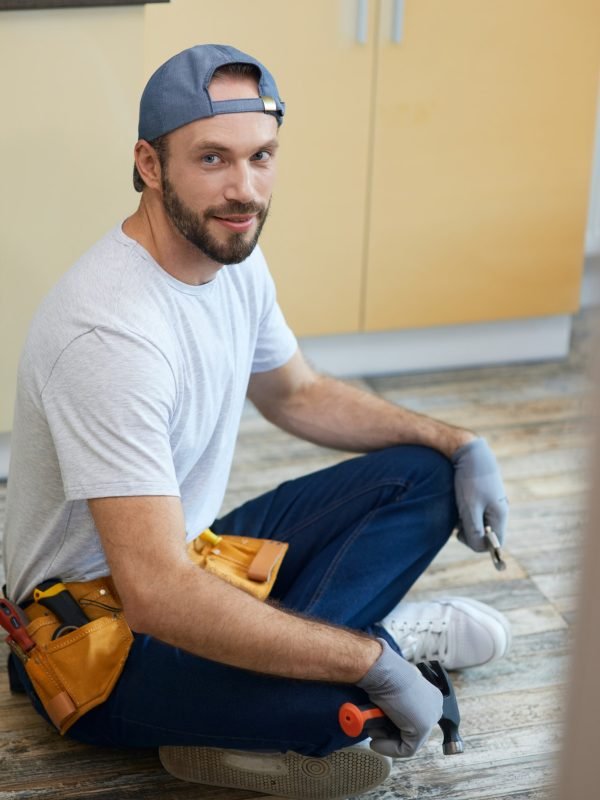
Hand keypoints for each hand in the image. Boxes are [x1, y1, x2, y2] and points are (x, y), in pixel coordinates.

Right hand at [356, 639, 442, 757]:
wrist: (383, 671)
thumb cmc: (382, 673)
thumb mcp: (392, 689)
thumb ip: (395, 705)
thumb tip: (385, 720)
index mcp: (430, 695)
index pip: (414, 718)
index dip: (395, 725)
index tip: (379, 725)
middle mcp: (434, 706)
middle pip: (413, 731)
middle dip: (391, 734)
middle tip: (376, 730)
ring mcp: (430, 718)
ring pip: (409, 742)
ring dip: (387, 741)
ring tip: (374, 733)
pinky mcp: (422, 729)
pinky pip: (405, 749)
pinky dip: (388, 748)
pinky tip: (376, 742)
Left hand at [451, 437, 508, 551]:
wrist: (469, 451)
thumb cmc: (469, 480)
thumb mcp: (469, 508)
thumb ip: (475, 531)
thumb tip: (480, 548)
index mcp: (500, 515)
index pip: (496, 543)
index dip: (478, 544)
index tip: (462, 533)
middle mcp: (501, 510)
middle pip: (487, 534)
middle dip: (470, 531)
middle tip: (457, 519)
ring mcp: (494, 502)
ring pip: (480, 522)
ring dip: (466, 520)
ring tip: (458, 506)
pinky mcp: (486, 495)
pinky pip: (477, 511)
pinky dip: (467, 510)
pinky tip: (461, 499)